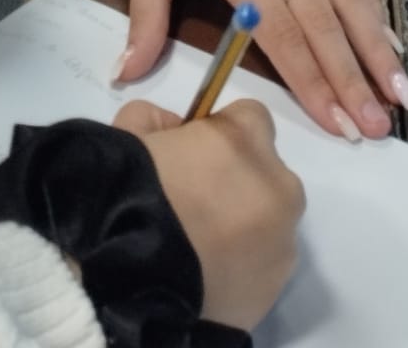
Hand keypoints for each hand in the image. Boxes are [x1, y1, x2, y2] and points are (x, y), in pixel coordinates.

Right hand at [114, 97, 303, 331]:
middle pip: (266, 174)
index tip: (194, 156)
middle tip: (194, 205)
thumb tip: (175, 132)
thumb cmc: (131, 194)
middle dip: (238, 182)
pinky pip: (263, 266)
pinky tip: (205, 275)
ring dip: (244, 227)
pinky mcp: (274, 289)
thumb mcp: (131, 132)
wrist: (125, 280)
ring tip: (197, 248)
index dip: (221, 135)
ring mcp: (283, 241)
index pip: (250, 118)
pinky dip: (242, 267)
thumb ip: (159, 120)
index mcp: (246, 138)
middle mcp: (279, 185)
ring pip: (269, 223)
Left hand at [118, 0, 407, 139]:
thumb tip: (125, 75)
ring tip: (402, 95)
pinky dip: (375, 13)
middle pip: (324, 18)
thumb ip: (145, 21)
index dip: (310, 79)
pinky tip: (393, 50)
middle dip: (353, 76)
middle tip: (376, 125)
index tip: (334, 123)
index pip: (281, 30)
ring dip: (379, 47)